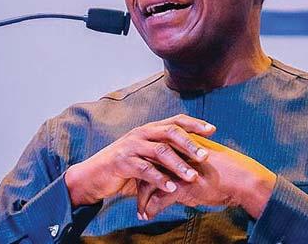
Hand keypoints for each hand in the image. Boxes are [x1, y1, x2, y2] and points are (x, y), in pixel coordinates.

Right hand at [65, 114, 215, 205]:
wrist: (95, 175)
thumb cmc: (127, 166)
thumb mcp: (148, 157)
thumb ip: (167, 156)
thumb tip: (195, 160)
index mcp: (150, 129)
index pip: (176, 121)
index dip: (194, 123)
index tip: (213, 129)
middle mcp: (142, 133)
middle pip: (170, 132)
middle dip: (190, 143)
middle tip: (206, 156)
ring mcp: (131, 146)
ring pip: (160, 151)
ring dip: (178, 164)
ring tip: (192, 176)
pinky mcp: (122, 161)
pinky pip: (145, 169)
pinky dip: (160, 179)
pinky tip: (172, 187)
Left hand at [136, 134, 276, 219]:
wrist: (242, 179)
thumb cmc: (226, 172)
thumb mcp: (202, 163)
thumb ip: (187, 164)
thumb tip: (178, 174)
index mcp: (180, 145)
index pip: (154, 155)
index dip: (146, 169)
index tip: (140, 182)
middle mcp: (176, 154)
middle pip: (147, 167)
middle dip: (139, 184)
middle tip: (135, 197)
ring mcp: (177, 169)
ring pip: (149, 183)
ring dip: (142, 199)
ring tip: (140, 210)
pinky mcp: (181, 185)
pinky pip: (159, 199)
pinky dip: (150, 209)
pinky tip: (146, 216)